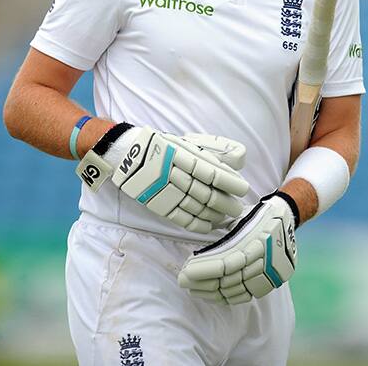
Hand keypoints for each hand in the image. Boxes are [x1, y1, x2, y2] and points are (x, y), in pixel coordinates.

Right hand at [76, 124, 248, 233]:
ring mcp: (163, 189)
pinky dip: (195, 223)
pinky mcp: (155, 202)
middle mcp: (174, 172)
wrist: (125, 152)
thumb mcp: (186, 141)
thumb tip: (239, 158)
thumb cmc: (161, 145)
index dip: (229, 182)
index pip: (211, 172)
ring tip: (226, 218)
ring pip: (194, 206)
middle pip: (205, 192)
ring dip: (213, 215)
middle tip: (238, 209)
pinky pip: (178, 216)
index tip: (242, 189)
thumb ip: (213, 150)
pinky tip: (208, 226)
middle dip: (225, 203)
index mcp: (182, 154)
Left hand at [177, 192, 296, 303]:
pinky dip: (228, 297)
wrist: (287, 217)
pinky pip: (247, 294)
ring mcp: (270, 273)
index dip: (204, 271)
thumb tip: (197, 244)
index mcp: (256, 241)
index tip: (185, 272)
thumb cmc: (257, 214)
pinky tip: (213, 295)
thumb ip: (221, 234)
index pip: (225, 264)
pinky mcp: (272, 281)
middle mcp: (265, 260)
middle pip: (228, 280)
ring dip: (212, 292)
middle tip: (183, 281)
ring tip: (194, 288)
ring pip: (236, 290)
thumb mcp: (239, 218)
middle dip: (202, 282)